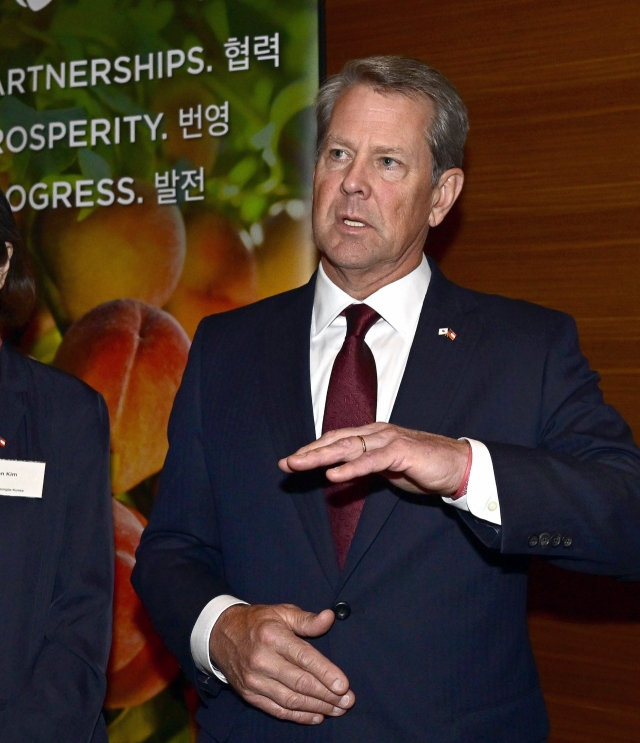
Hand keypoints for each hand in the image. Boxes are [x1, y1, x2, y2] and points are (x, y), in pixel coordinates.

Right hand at [209, 603, 354, 724]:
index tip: (344, 684)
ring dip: (317, 707)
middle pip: (299, 682)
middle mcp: (261, 660)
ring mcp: (254, 680)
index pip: (303, 657)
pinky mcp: (249, 694)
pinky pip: (277, 709)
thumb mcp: (281, 612)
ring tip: (338, 710)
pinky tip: (316, 716)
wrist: (221, 635)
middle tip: (348, 701)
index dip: (325, 672)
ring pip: (290, 699)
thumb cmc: (258, 621)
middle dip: (327, 694)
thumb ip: (306, 619)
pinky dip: (298, 715)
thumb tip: (330, 617)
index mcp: (272, 636)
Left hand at [279, 423, 468, 496]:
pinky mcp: (401, 453)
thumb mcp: (388, 469)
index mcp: (374, 435)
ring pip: (348, 447)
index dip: (314, 448)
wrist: (458, 466)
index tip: (292, 461)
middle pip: (336, 440)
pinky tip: (334, 475)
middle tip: (285, 463)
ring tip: (299, 465)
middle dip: (309, 452)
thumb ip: (366, 466)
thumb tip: (342, 471)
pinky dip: (351, 468)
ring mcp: (389, 440)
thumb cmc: (424, 468)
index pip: (337, 439)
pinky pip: (371, 461)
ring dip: (320, 456)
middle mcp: (378, 433)